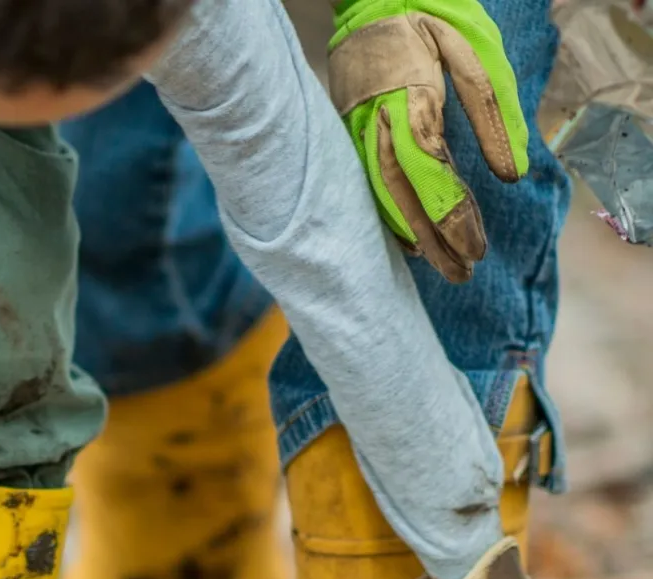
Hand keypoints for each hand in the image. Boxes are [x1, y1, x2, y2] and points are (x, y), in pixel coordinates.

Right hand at [327, 0, 530, 282]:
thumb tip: (511, 174)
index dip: (452, 216)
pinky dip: (384, 210)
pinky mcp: (346, 128)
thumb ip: (493, 114)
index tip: (475, 248)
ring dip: (408, 232)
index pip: (432, 174)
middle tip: (459, 273)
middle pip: (402, 194)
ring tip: (436, 263)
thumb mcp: (477, 52)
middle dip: (432, 238)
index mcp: (412, 99)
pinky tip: (404, 234)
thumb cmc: (430, 14)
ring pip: (378, 190)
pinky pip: (364, 179)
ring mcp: (355, 126)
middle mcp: (377, 119)